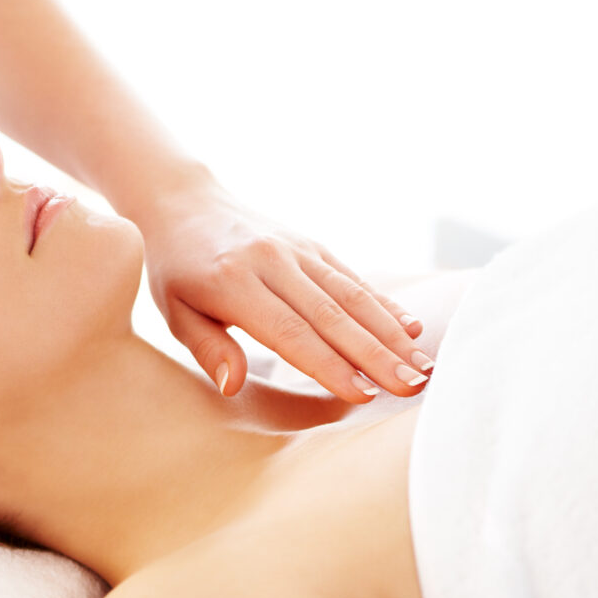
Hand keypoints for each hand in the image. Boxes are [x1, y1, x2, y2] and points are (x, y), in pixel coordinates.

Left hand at [140, 182, 431, 402]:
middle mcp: (272, 261)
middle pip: (332, 315)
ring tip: (423, 366)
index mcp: (234, 282)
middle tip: (411, 388)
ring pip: (351, 294)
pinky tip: (409, 328)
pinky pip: (352, 276)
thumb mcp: (175, 312)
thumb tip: (233, 386)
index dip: (329, 365)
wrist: (183, 203)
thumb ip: (208, 348)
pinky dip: (383, 303)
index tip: (362, 395)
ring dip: (390, 333)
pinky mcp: (311, 244)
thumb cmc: (175, 270)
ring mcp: (296, 250)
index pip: (290, 332)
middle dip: (375, 355)